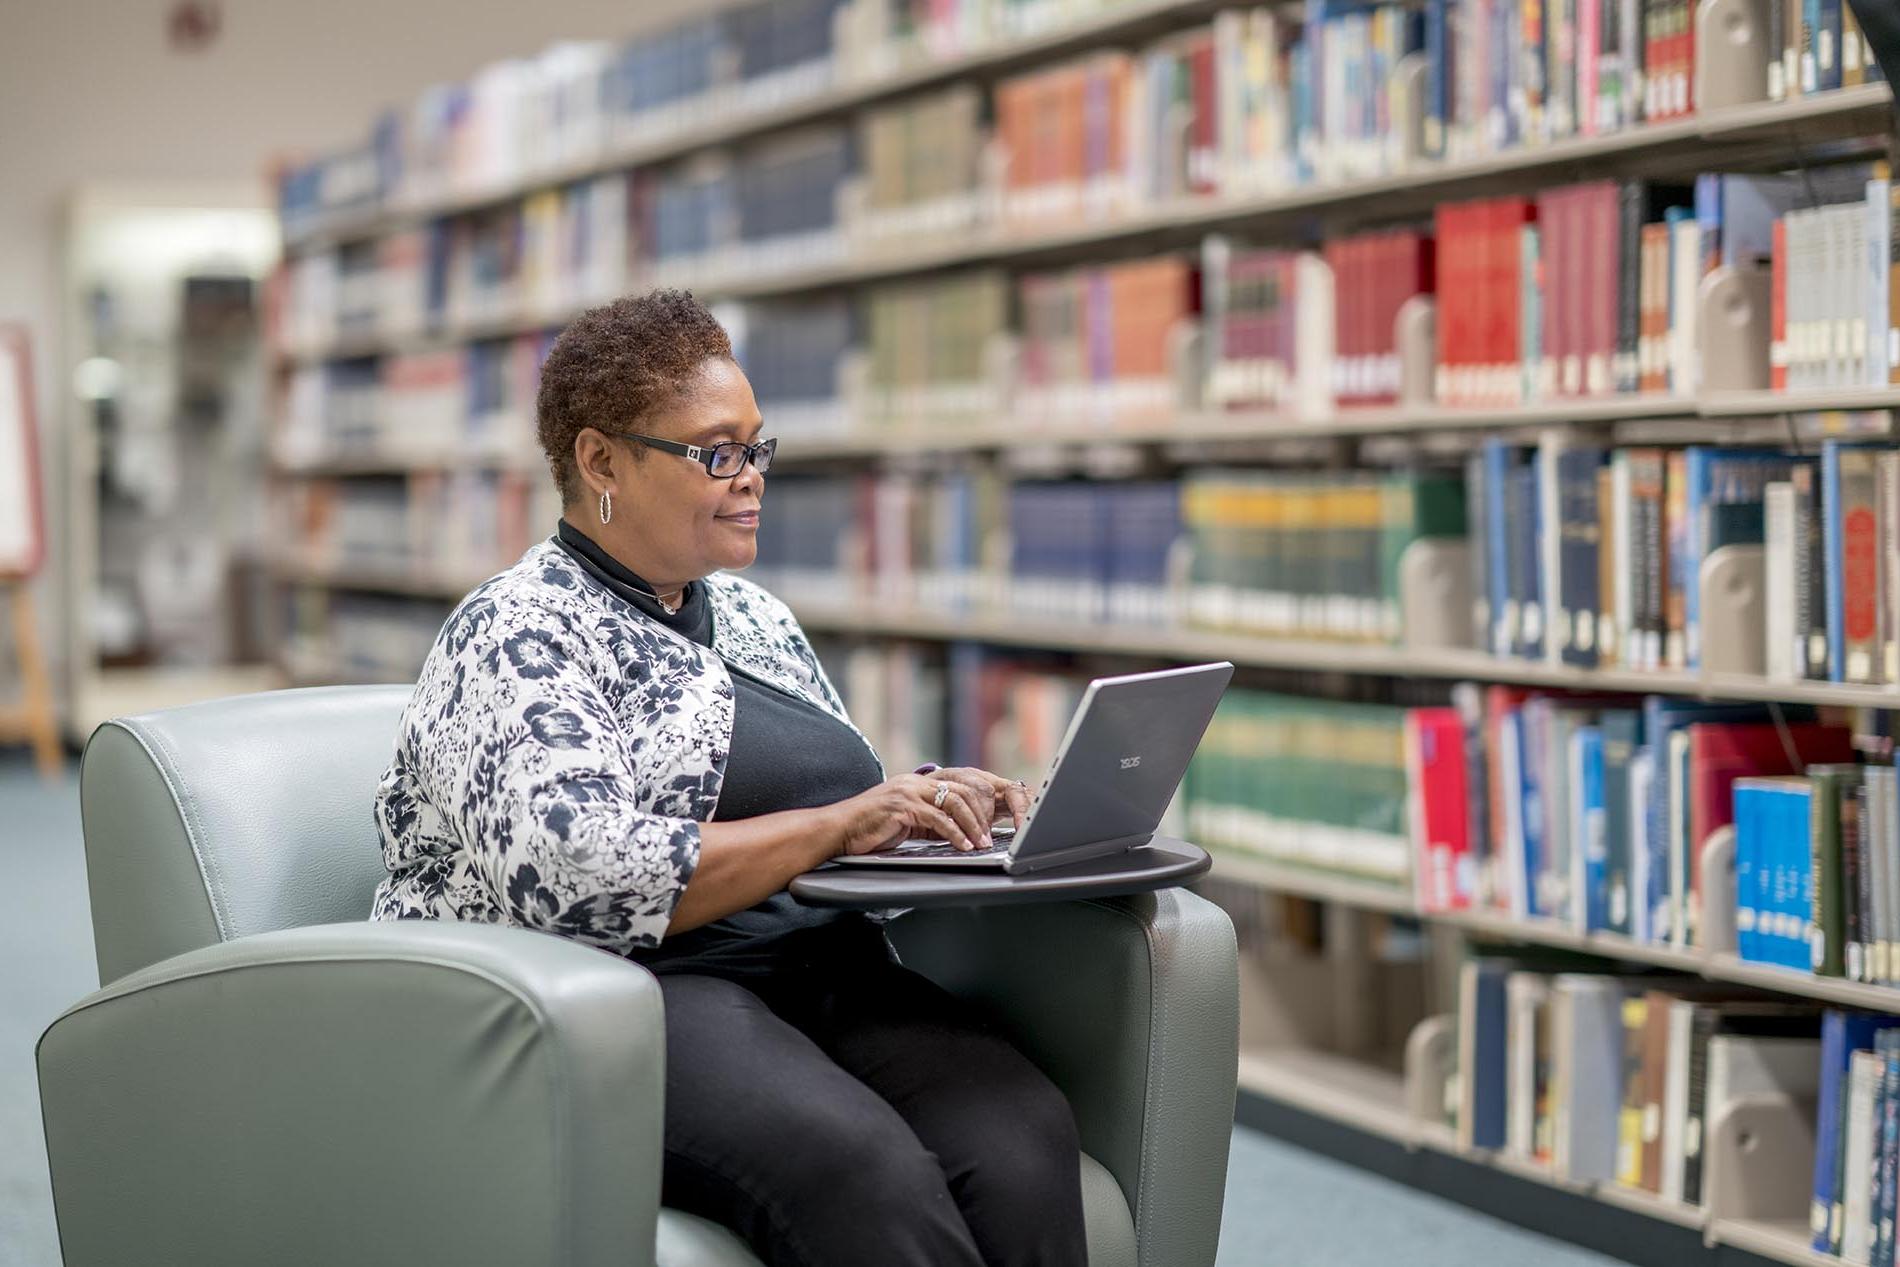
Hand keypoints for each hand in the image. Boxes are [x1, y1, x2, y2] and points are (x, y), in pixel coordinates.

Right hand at [828, 771, 1021, 856]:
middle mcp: (916, 782)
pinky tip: (962, 846)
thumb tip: (958, 833)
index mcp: (918, 782)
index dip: (978, 803)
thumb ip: (931, 821)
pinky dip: (955, 834)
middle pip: (963, 791)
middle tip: (990, 836)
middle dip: (981, 815)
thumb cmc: (870, 828)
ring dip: (972, 825)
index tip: (991, 822)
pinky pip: (938, 819)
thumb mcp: (908, 821)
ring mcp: (909, 791)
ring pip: (954, 802)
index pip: (959, 785)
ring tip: (981, 843)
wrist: (839, 829)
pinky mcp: (903, 806)